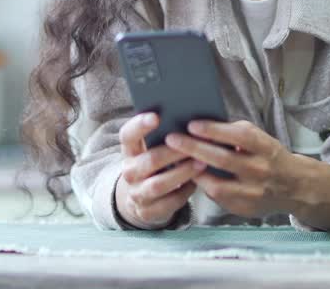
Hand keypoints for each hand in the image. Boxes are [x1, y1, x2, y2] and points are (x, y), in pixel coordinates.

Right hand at [114, 112, 205, 229]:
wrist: (141, 197)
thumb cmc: (156, 163)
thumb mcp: (152, 148)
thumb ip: (164, 134)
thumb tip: (189, 116)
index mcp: (129, 150)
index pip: (128, 135)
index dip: (140, 125)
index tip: (157, 116)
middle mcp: (129, 172)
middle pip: (150, 160)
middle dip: (174, 152)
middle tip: (195, 143)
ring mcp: (137, 193)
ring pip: (159, 184)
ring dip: (182, 173)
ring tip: (201, 163)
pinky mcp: (148, 212)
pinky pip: (169, 203)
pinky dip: (184, 192)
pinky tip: (197, 183)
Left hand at [166, 120, 301, 218]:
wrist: (295, 186)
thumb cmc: (270, 156)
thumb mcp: (260, 139)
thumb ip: (236, 133)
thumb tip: (203, 126)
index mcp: (264, 147)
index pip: (238, 136)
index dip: (214, 130)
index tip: (192, 124)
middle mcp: (260, 170)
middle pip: (223, 160)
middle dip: (194, 148)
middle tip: (172, 140)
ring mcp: (252, 193)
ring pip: (216, 185)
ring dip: (193, 172)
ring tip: (176, 161)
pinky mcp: (245, 208)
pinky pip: (217, 198)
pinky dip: (203, 186)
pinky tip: (192, 176)